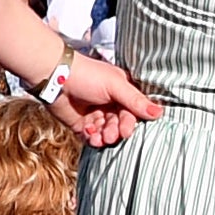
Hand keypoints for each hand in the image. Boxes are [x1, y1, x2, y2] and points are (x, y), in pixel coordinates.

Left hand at [48, 50, 164, 149]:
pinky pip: (92, 137)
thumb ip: (135, 101)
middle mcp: (110, 104)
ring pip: (106, 133)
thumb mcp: (115, 85)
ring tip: (98, 137)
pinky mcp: (81, 124)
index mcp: (120, 92)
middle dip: (115, 132)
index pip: (132, 113)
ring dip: (104, 137)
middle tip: (110, 135)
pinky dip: (92, 139)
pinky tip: (90, 136)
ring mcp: (95, 115)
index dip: (129, 123)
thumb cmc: (86, 75)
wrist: (55, 77)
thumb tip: (159, 113)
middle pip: (119, 125)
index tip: (126, 131)